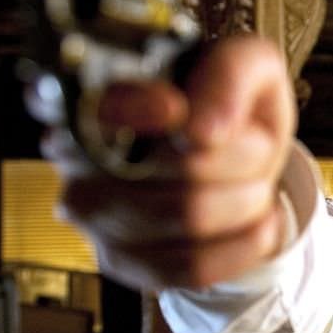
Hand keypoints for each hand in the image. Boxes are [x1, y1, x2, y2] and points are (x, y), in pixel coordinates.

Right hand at [46, 35, 297, 291]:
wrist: (232, 159)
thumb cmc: (228, 105)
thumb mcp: (249, 66)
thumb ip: (229, 73)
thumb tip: (201, 126)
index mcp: (98, 86)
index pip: (87, 99)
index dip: (131, 107)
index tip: (175, 109)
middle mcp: (75, 149)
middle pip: (172, 163)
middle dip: (241, 156)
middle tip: (255, 145)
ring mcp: (89, 210)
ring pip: (188, 216)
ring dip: (246, 200)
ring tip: (254, 182)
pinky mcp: (117, 259)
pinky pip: (190, 266)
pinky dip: (241, 244)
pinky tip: (257, 222)